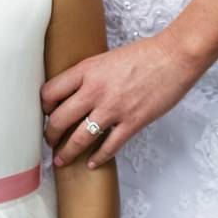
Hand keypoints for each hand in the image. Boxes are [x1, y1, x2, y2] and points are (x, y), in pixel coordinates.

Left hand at [41, 30, 208, 168]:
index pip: (51, 92)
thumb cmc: (144, 54)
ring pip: (79, 138)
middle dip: (50, 133)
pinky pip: (109, 146)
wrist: (174, 57)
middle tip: (48, 140)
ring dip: (67, 152)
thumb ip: (90, 75)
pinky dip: (98, 158)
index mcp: (86, 70)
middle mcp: (95, 91)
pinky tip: (91, 163)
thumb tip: (77, 91)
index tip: (45, 112)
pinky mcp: (132, 123)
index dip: (44, 105)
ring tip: (61, 159)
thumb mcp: (106, 58)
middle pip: (59, 119)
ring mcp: (113, 109)